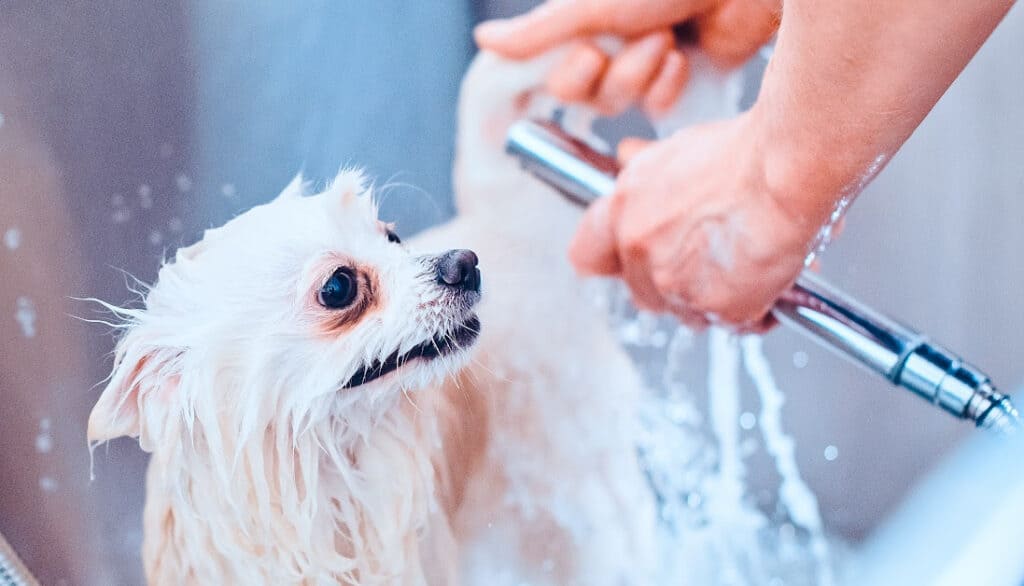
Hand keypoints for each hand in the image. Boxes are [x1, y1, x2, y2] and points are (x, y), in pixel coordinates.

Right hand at [475, 0, 779, 115]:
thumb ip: (539, 32)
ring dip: (644, 75)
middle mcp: (611, 37)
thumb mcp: (592, 6)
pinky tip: (685, 57)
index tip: (592, 51)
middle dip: (617, 74)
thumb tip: (484, 42)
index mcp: (586, 18)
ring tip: (669, 40)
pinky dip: (669, 86)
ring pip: (621, 103)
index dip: (573, 76)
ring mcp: (644, 58)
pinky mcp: (679, 75)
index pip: (556, 76)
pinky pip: (656, 109)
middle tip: (646, 37)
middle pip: (588, 96)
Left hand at [569, 113, 823, 328]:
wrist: (789, 167)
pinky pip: (733, 323)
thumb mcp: (679, 150)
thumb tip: (627, 156)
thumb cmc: (747, 150)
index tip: (624, 262)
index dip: (611, 261)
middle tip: (711, 261)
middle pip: (643, 292)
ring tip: (749, 264)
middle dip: (674, 283)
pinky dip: (756, 308)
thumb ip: (650, 176)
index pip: (587, 255)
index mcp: (624, 208)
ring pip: (688, 312)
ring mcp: (676, 284)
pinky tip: (773, 278)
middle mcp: (640, 250)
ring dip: (714, 299)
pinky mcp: (719, 308)